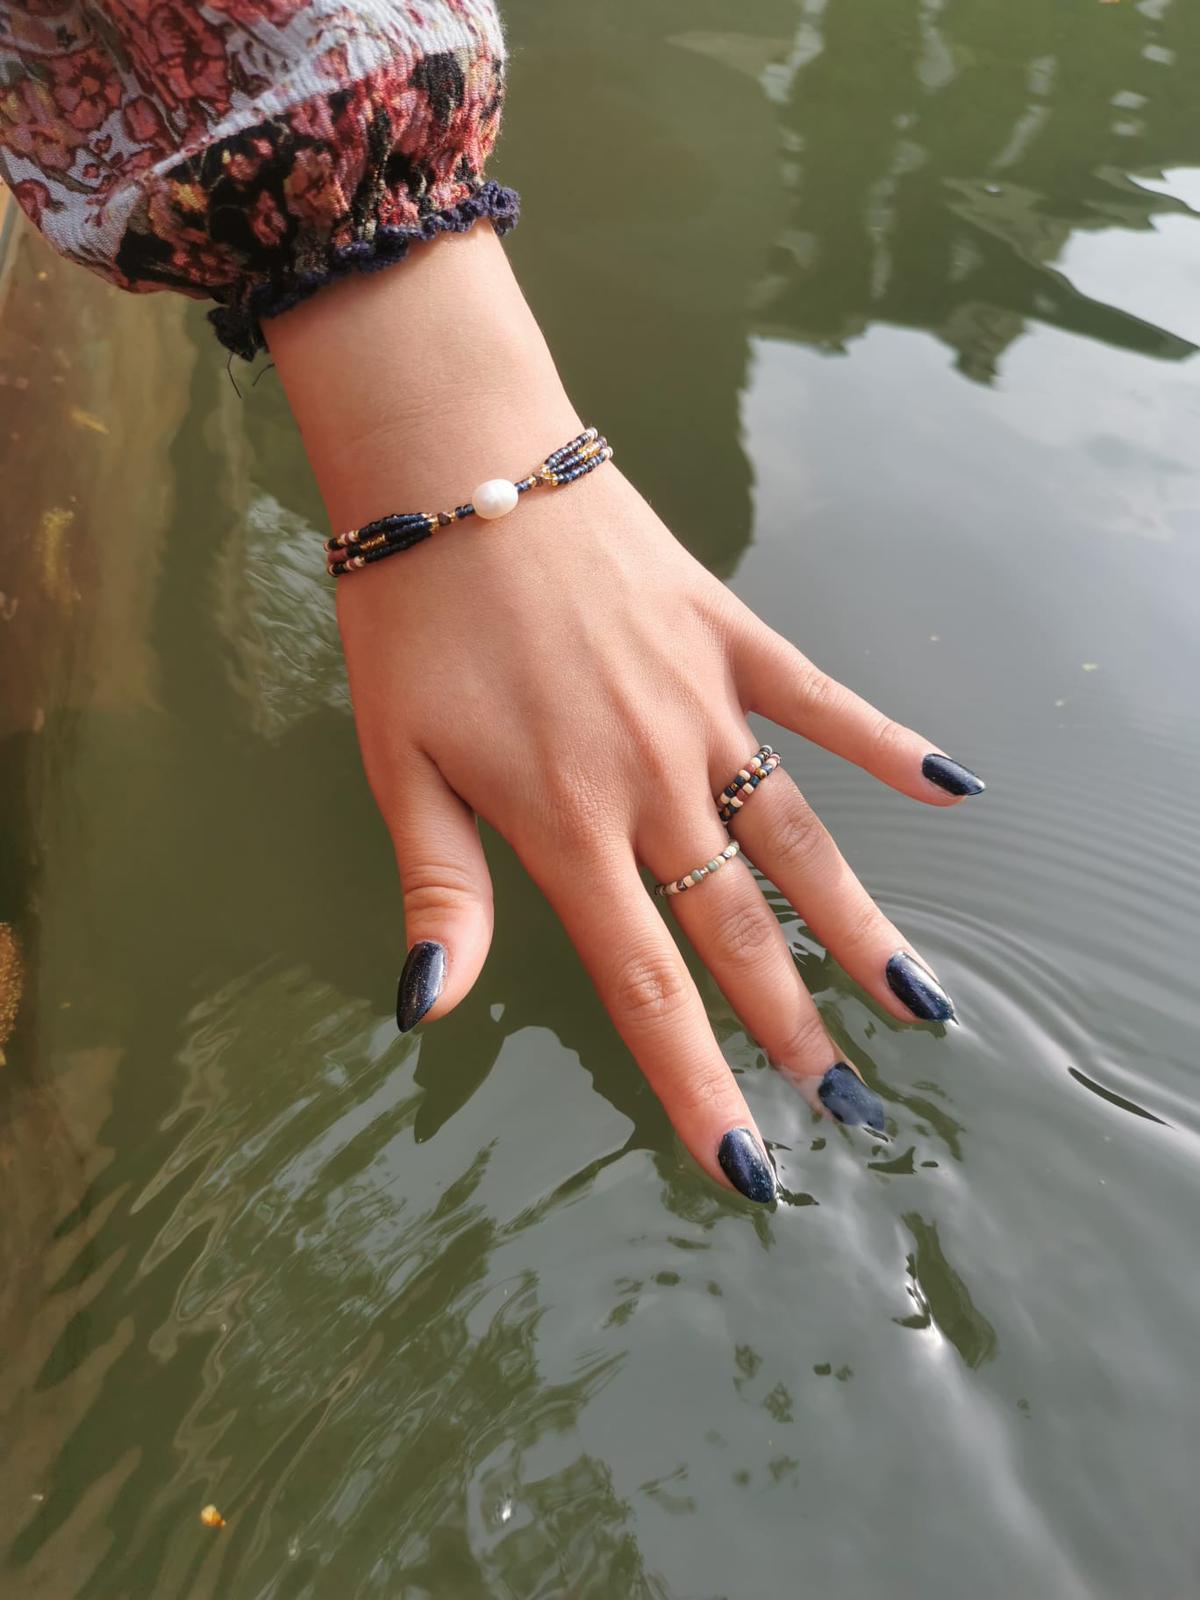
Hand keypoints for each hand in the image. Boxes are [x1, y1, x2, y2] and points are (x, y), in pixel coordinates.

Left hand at [266, 230, 982, 1203]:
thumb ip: (440, 892)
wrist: (459, 471)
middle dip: (789, 1026)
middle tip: (844, 1101)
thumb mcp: (401, 766)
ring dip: (857, 925)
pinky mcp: (730, 638)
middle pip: (739, 929)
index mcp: (567, 826)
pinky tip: (952, 791)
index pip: (647, 986)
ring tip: (913, 999)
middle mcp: (654, 780)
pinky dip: (887, 744)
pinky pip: (824, 703)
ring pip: (798, 839)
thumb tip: (428, 1010)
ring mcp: (705, 707)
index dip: (696, 1086)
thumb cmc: (415, 623)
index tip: (748, 1167)